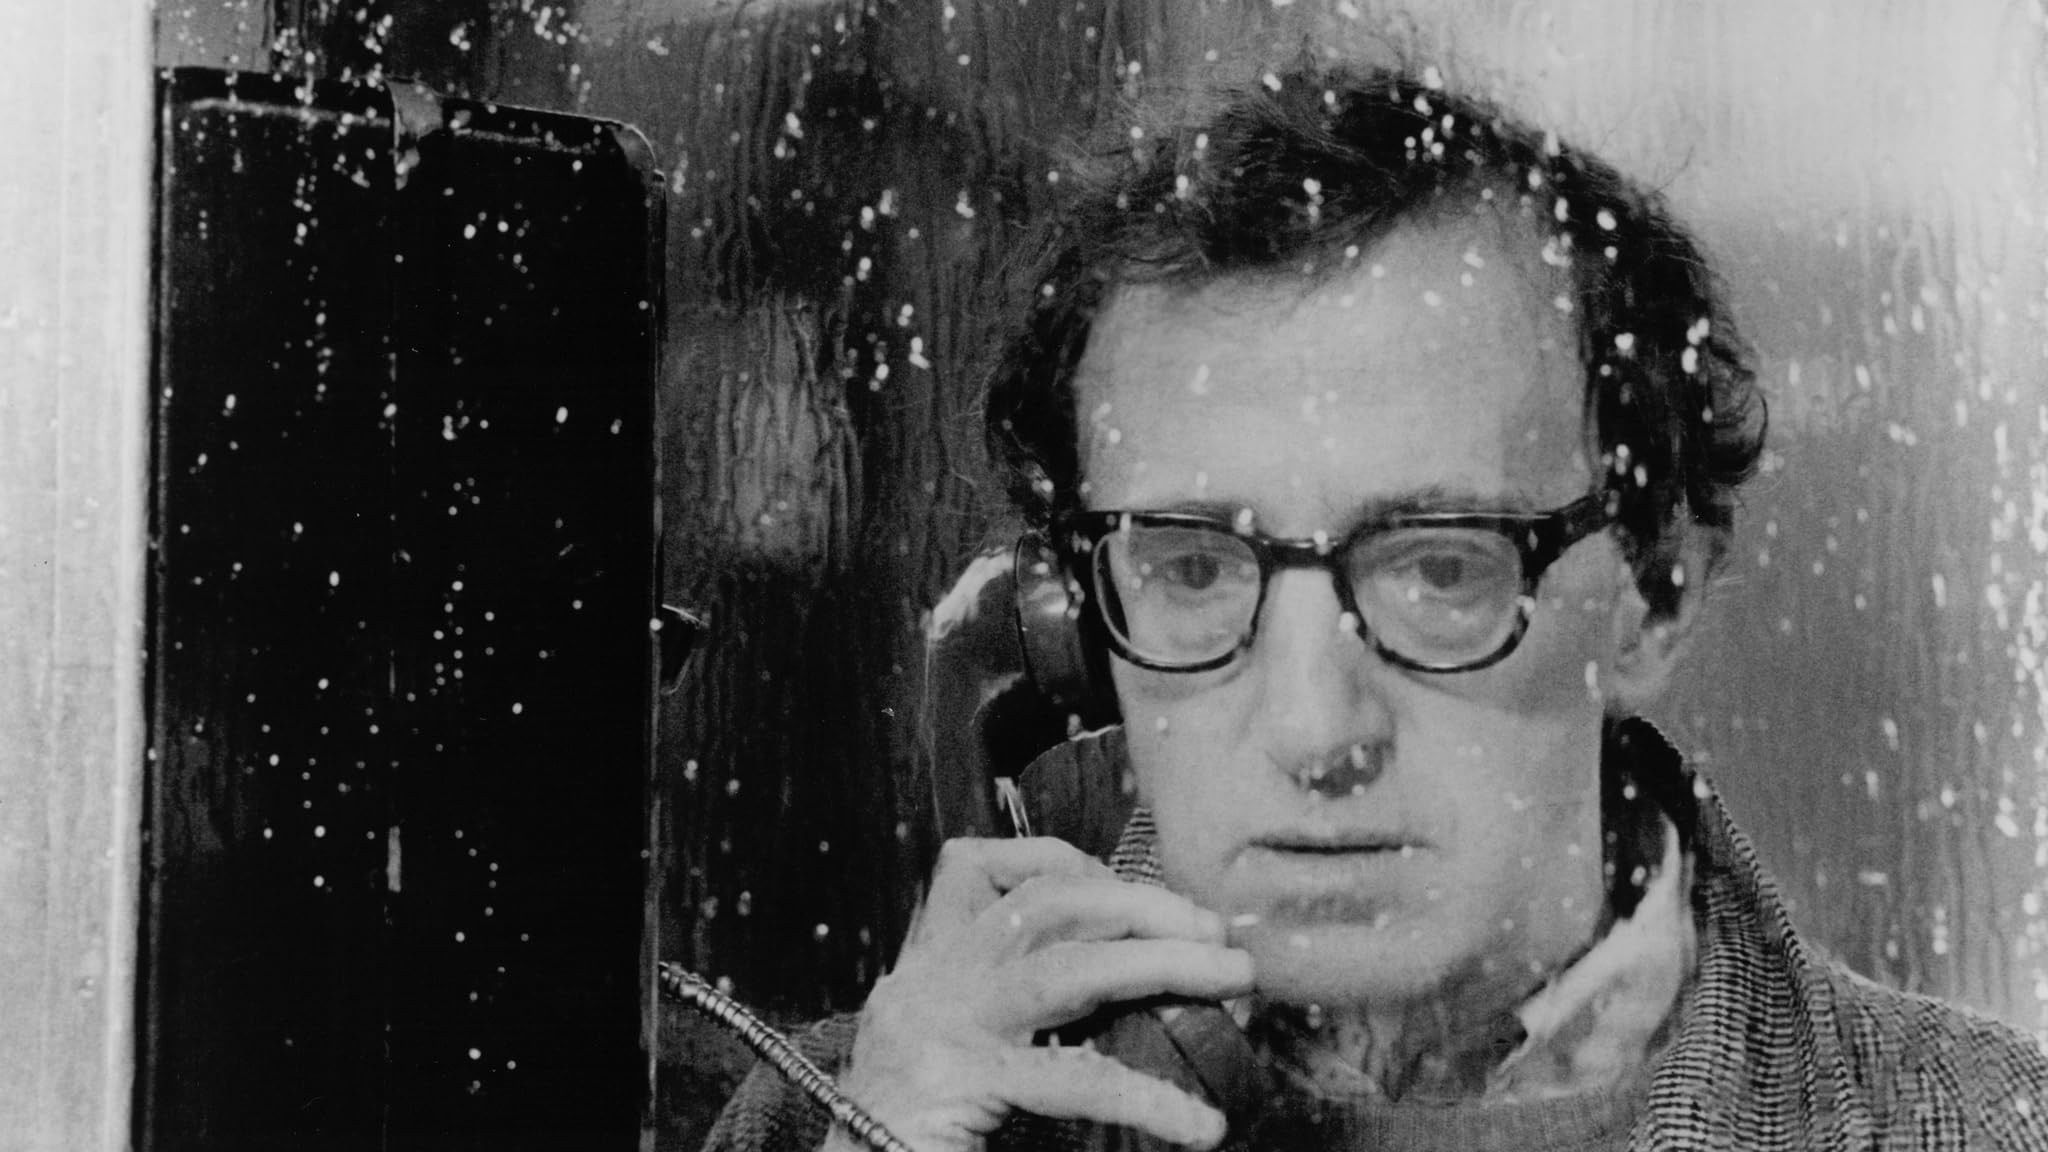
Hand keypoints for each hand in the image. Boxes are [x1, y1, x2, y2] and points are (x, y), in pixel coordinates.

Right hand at [827, 837, 1255, 1151]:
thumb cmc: (914, 1136)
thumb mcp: (962, 1059)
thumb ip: (1027, 1021)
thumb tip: (1154, 996)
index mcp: (923, 972)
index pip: (974, 869)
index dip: (1063, 865)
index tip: (1130, 888)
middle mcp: (924, 986)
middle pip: (1042, 905)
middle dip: (1139, 906)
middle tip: (1215, 932)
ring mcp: (938, 1031)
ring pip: (1064, 969)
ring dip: (1159, 964)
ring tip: (1232, 978)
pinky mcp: (958, 1086)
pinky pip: (1073, 1076)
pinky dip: (1149, 1097)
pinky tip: (1200, 1123)